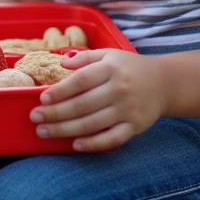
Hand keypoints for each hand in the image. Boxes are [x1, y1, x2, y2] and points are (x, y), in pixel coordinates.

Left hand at [29, 49, 168, 150]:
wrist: (164, 83)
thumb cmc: (130, 67)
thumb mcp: (109, 54)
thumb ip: (85, 58)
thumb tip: (61, 63)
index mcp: (110, 69)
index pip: (80, 80)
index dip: (59, 91)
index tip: (42, 98)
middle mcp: (119, 89)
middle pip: (82, 105)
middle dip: (55, 113)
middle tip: (35, 118)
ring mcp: (127, 110)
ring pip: (92, 123)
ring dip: (65, 130)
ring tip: (44, 131)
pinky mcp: (135, 127)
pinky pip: (112, 139)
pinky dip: (93, 144)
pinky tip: (75, 144)